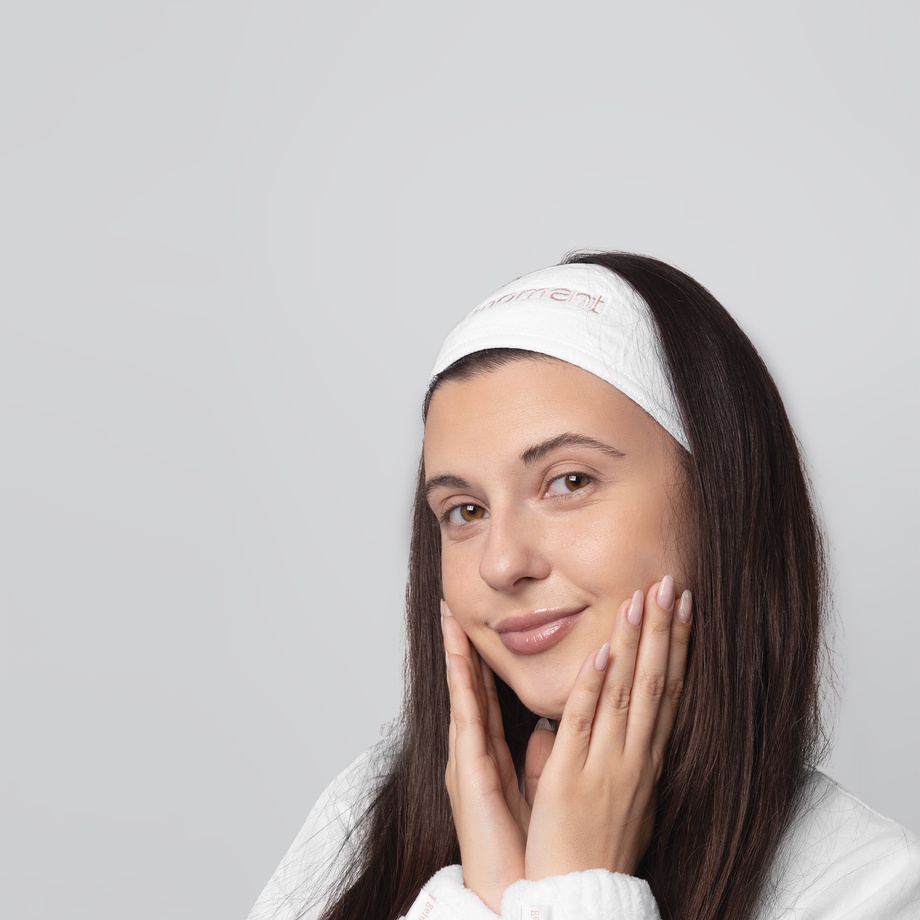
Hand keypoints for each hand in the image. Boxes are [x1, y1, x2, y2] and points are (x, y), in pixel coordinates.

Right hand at [442, 602, 529, 910]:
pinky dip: (465, 683)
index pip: (491, 695)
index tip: (485, 625)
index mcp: (496, 754)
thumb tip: (548, 729)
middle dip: (463, 646)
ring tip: (450, 618)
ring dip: (457, 653)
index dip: (486, 659)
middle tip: (455, 607)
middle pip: (472, 687)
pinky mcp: (470, 771)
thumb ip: (538, 757)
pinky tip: (464, 655)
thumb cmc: (534, 848)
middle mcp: (477, 752)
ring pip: (464, 694)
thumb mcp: (539, 790)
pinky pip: (468, 716)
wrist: (529, 894)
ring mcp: (469, 759)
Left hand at [523, 578, 691, 879]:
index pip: (666, 692)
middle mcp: (634, 757)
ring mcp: (606, 765)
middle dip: (663, 630)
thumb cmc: (595, 847)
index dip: (677, 647)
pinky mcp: (570, 776)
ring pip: (624, 692)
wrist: (582, 896)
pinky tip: (603, 652)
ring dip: (634, 642)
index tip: (683, 608)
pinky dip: (595, 686)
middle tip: (671, 584)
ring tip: (641, 597)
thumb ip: (605, 754)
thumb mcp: (616, 796)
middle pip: (654, 682)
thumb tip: (587, 724)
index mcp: (645, 759)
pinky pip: (585, 723)